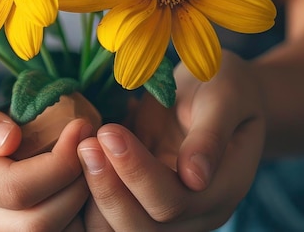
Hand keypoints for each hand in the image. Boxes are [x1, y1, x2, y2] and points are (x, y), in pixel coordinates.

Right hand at [0, 69, 91, 230]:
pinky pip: (44, 227)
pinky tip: (79, 172)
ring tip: (90, 157)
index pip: (16, 188)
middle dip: (76, 185)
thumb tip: (10, 140)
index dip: (58, 162)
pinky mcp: (0, 226)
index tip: (80, 125)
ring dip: (77, 200)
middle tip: (93, 142)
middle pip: (36, 223)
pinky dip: (69, 206)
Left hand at [77, 51, 264, 230]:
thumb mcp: (227, 96)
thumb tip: (195, 177)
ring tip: (80, 150)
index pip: (175, 202)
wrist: (219, 91)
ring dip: (96, 196)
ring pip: (123, 228)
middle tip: (86, 145)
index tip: (110, 132)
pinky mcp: (142, 199)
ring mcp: (167, 211)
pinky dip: (89, 197)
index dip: (138, 172)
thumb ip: (212, 134)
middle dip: (110, 188)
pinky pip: (110, 215)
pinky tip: (76, 161)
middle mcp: (195, 212)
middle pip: (145, 227)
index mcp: (222, 189)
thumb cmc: (226, 86)